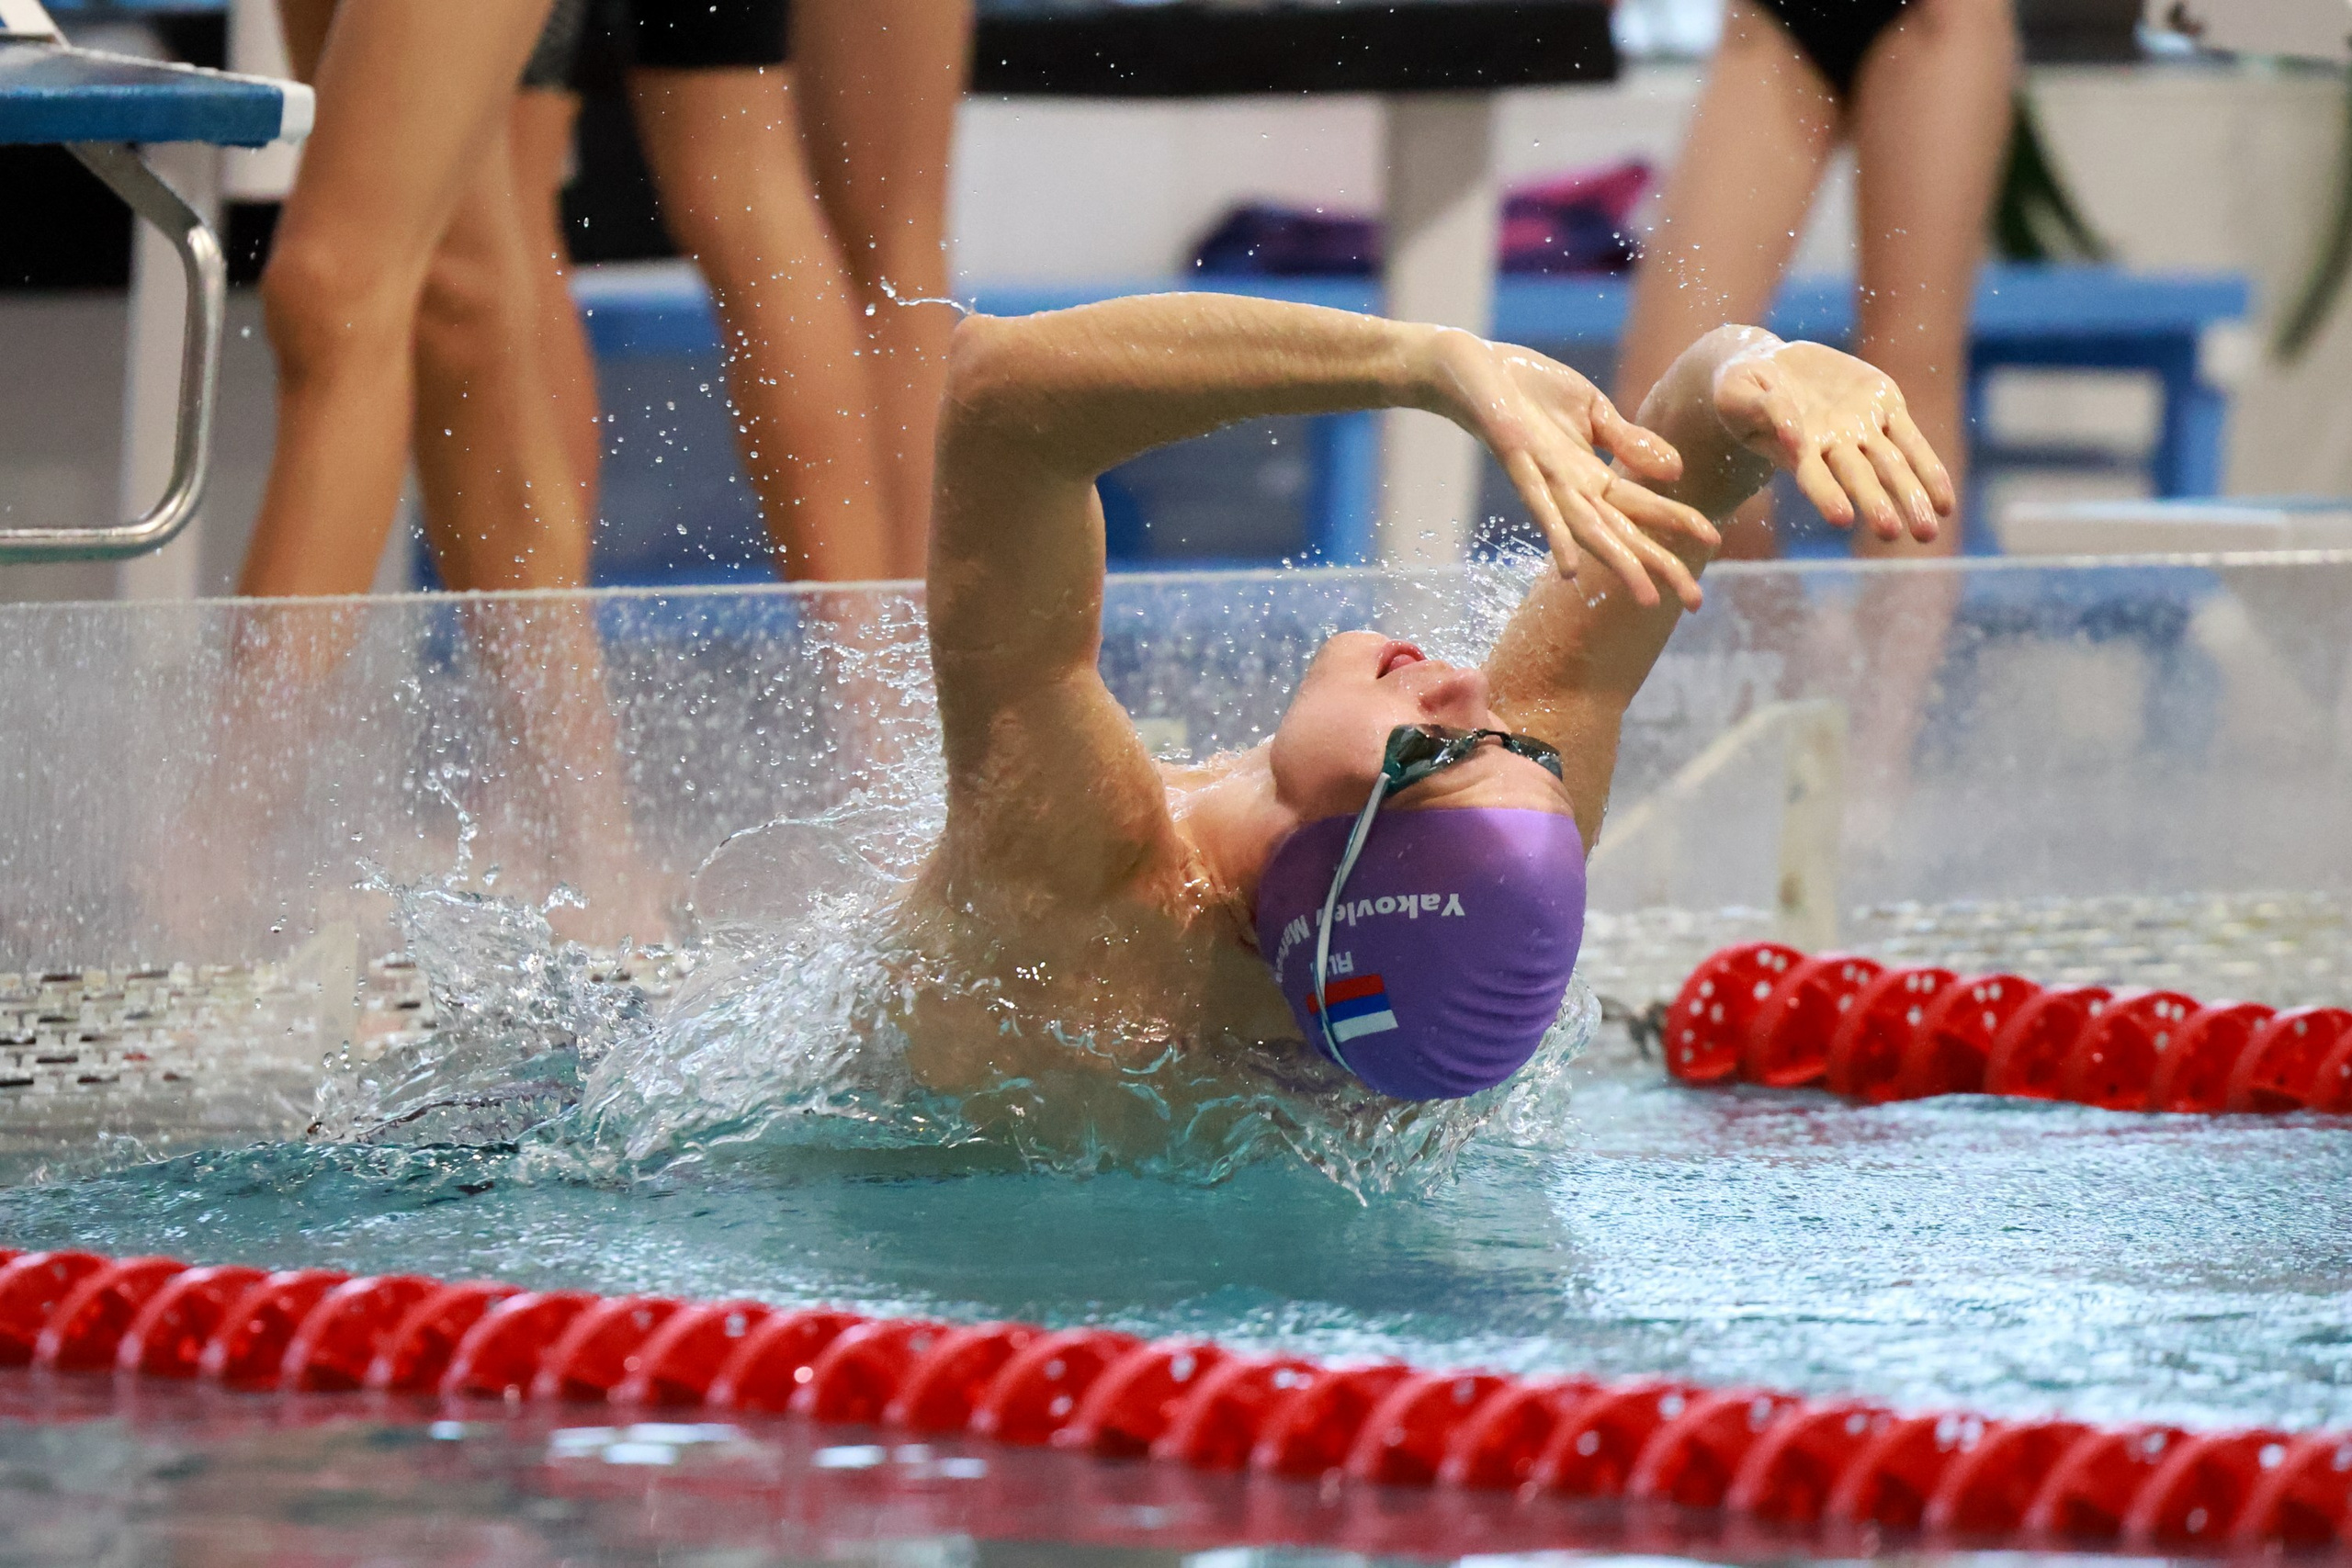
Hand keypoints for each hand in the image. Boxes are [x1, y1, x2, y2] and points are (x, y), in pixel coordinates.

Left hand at [1421, 328, 1720, 610]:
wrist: (1472, 368)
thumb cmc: (1528, 389)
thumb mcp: (1592, 410)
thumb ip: (1628, 441)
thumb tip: (1674, 471)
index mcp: (1589, 475)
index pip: (1642, 507)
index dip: (1678, 524)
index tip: (1716, 544)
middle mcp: (1568, 488)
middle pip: (1622, 534)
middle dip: (1659, 567)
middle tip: (1697, 603)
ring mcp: (1542, 479)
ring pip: (1588, 530)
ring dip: (1618, 564)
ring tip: (1648, 596)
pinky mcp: (1516, 460)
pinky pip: (1538, 504)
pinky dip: (1555, 536)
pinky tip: (1572, 570)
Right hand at [1711, 337, 1956, 542]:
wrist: (1773, 367)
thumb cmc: (1744, 386)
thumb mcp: (1739, 390)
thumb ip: (1764, 409)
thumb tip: (1793, 435)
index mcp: (1794, 447)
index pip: (1812, 475)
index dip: (1825, 494)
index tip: (1841, 518)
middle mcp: (1832, 445)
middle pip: (1858, 477)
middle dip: (1877, 504)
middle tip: (1893, 534)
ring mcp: (1861, 428)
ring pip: (1891, 465)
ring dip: (1910, 497)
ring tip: (1928, 531)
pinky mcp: (1884, 405)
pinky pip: (1912, 441)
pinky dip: (1928, 469)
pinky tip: (1945, 502)